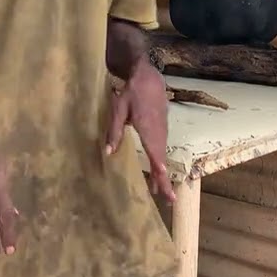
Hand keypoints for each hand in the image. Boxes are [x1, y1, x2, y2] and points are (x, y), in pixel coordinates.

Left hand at [105, 61, 175, 202]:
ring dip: (163, 173)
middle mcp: (158, 132)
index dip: (160, 172)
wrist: (148, 77)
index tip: (164, 186)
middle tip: (168, 200)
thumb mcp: (118, 109)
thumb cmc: (131, 92)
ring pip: (163, 155)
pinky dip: (161, 162)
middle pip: (162, 159)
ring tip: (160, 190)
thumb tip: (108, 152)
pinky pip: (162, 148)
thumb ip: (114, 130)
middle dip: (165, 180)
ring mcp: (162, 130)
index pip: (156, 154)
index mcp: (148, 129)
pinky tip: (158, 170)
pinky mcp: (162, 127)